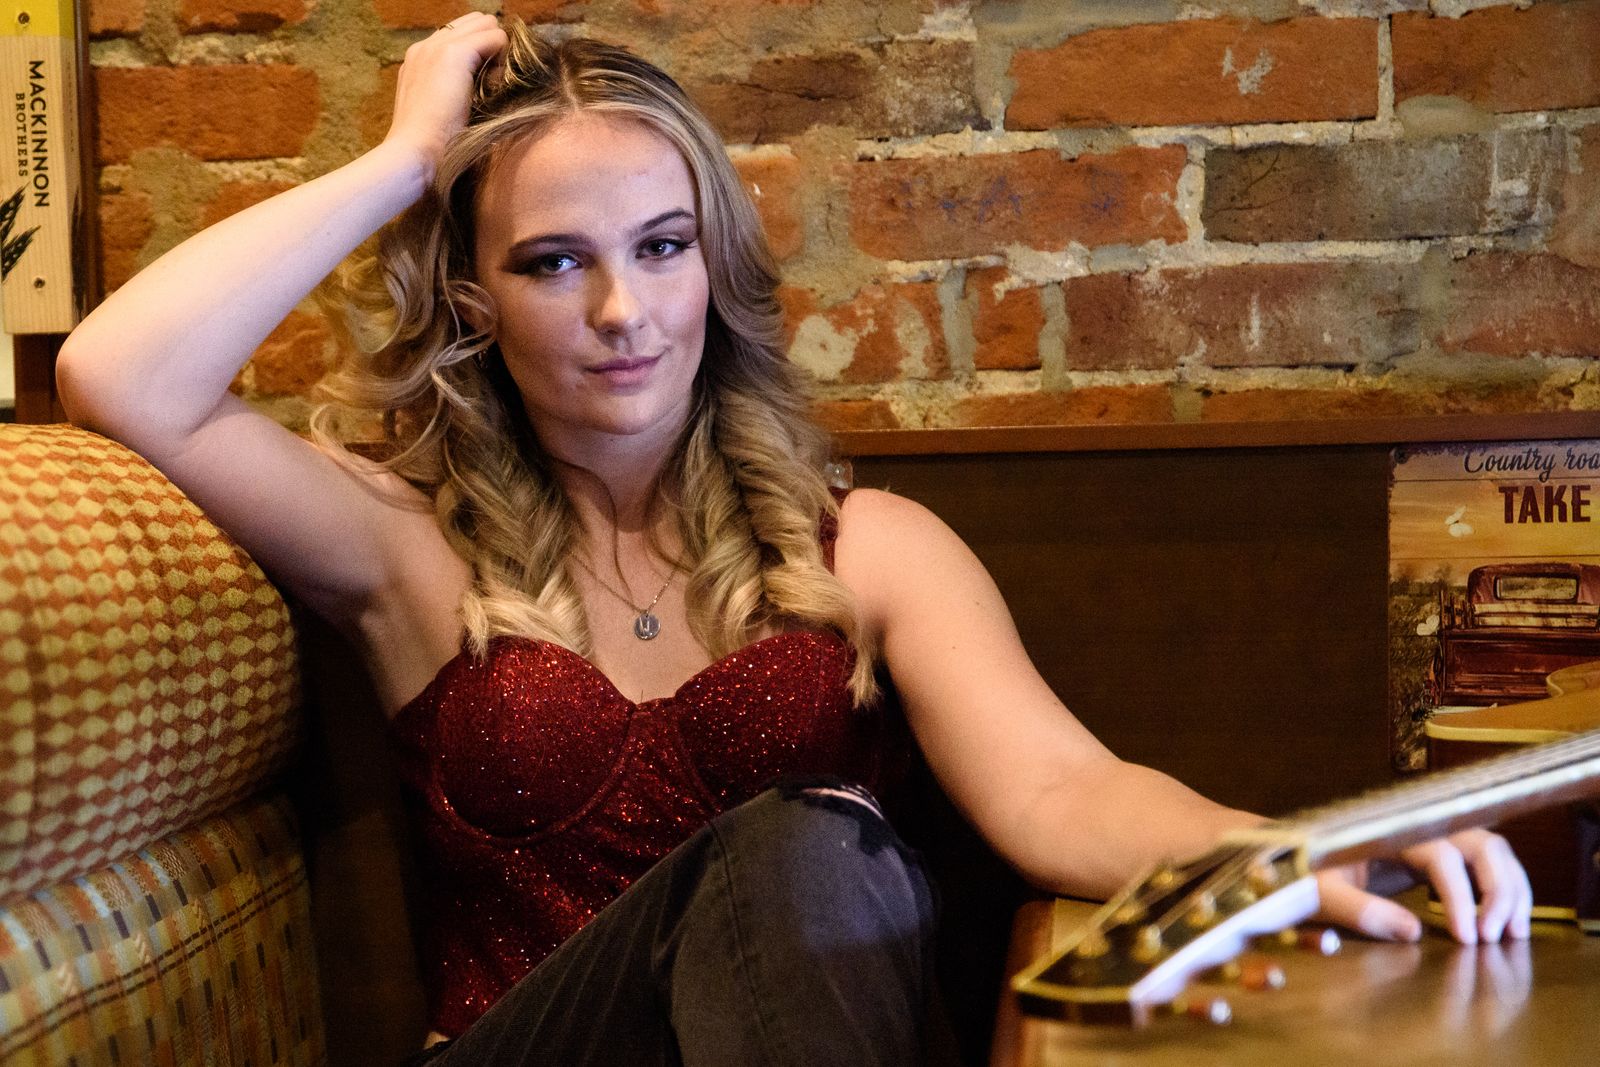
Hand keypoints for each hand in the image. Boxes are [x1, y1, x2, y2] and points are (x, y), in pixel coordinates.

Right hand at [386, 12, 507, 174]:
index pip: (457, 35)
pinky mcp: (453, 53)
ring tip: (494, 83)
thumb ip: (453, 92)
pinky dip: (502, 58)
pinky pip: (495, 37)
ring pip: (485, 25)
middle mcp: (424, 47)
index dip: (479, 51)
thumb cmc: (429, 147)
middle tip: (494, 80)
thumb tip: (485, 84)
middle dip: (491, 45)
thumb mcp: (439, 113)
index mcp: (418, 59)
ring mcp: (437, 47)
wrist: (414, 153)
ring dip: (497, 50)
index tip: (486, 81)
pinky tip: (496, 84)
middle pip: (473, 22)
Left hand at [1313, 828, 1531, 943]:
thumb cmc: (1302, 869)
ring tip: (1514, 934)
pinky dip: (1504, 889)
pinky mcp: (1435, 855)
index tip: (1466, 936)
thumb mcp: (1320, 892)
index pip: (1440, 855)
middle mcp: (1417, 828)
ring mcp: (1430, 838)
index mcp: (1388, 831)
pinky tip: (1508, 923)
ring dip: (1511, 889)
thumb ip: (1359, 910)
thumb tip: (1412, 932)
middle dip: (1498, 888)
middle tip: (1495, 937)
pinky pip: (1484, 864)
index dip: (1458, 895)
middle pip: (1480, 843)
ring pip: (1491, 850)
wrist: (1291, 852)